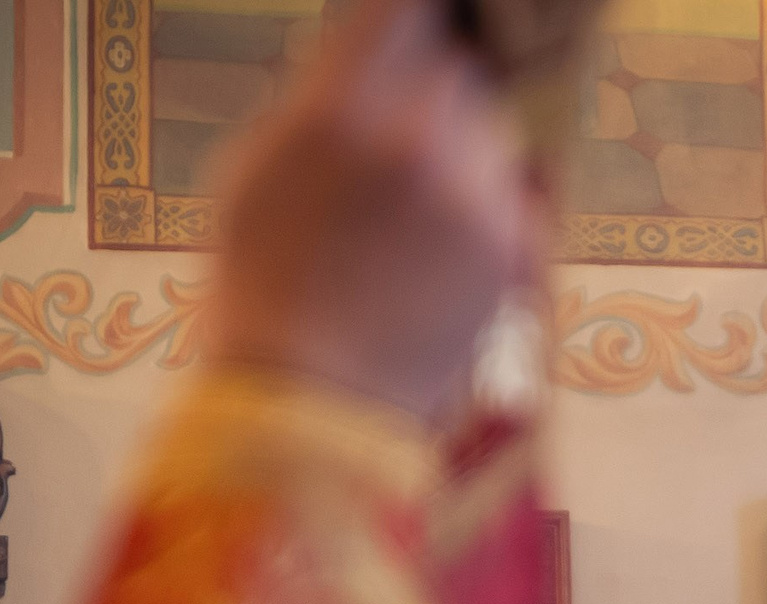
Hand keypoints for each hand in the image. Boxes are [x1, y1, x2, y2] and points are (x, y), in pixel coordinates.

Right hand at [205, 0, 537, 419]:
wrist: (312, 400)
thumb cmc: (263, 282)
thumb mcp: (255, 167)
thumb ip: (319, 96)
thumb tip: (366, 53)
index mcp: (343, 106)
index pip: (407, 7)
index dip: (410, 21)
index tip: (410, 34)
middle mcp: (418, 136)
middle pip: (455, 68)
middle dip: (430, 95)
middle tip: (397, 152)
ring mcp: (473, 192)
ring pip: (489, 130)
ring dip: (461, 154)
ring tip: (409, 217)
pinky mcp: (511, 243)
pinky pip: (507, 193)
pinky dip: (481, 211)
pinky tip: (433, 254)